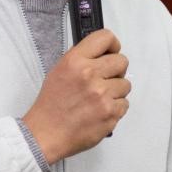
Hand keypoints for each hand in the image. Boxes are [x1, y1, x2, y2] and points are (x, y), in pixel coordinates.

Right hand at [22, 29, 129, 164]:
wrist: (46, 134)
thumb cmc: (51, 105)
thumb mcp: (59, 71)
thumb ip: (82, 59)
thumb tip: (103, 54)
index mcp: (75, 61)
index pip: (105, 37)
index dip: (113, 45)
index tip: (111, 53)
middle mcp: (90, 74)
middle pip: (122, 61)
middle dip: (116, 70)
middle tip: (105, 80)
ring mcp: (102, 94)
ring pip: (126, 84)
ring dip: (116, 91)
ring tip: (99, 99)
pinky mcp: (110, 113)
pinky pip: (125, 104)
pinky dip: (115, 108)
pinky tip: (100, 111)